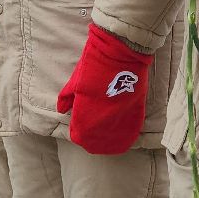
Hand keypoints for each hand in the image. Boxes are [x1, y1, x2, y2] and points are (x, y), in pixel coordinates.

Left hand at [57, 24, 153, 154]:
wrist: (120, 53)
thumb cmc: (95, 65)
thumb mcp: (75, 81)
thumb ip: (67, 98)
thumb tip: (62, 110)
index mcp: (84, 115)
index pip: (78, 136)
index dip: (78, 133)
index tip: (78, 127)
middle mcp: (102, 122)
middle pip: (95, 144)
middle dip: (91, 141)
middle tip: (91, 134)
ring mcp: (120, 119)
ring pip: (113, 143)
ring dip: (108, 142)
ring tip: (106, 138)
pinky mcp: (136, 113)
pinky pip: (130, 133)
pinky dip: (125, 136)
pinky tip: (122, 135)